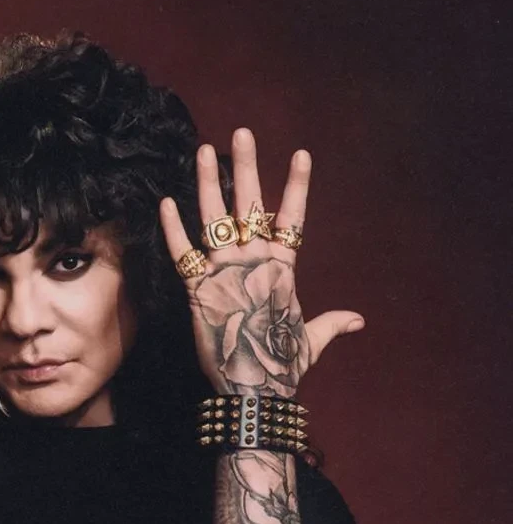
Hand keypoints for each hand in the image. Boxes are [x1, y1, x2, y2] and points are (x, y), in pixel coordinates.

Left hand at [159, 129, 364, 397]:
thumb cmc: (284, 367)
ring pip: (214, 218)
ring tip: (202, 150)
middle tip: (241, 133)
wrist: (254, 390)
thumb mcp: (313, 340)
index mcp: (282, 269)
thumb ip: (333, 323)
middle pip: (249, 204)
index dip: (296, 186)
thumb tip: (359, 321)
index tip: (300, 154)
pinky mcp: (198, 290)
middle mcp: (254, 262)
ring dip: (207, 182)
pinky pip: (182, 253)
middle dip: (246, 166)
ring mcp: (225, 273)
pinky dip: (173, 228)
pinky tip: (165, 201)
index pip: (292, 218)